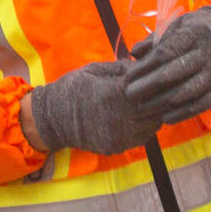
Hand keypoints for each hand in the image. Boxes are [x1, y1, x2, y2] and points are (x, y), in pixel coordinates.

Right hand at [29, 59, 162, 154]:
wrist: (52, 119)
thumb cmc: (72, 88)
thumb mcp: (94, 70)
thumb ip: (121, 68)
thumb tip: (145, 64)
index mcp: (112, 94)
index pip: (149, 87)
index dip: (155, 81)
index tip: (156, 75)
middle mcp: (119, 117)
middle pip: (155, 108)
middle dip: (158, 98)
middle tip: (157, 89)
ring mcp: (119, 135)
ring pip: (152, 125)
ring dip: (154, 114)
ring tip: (147, 104)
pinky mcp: (117, 147)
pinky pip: (142, 138)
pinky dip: (145, 127)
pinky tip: (138, 117)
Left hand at [123, 6, 210, 123]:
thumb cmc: (191, 35)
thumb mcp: (173, 29)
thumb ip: (153, 42)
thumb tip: (134, 53)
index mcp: (193, 34)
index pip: (165, 52)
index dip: (144, 67)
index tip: (127, 78)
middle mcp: (208, 53)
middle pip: (173, 72)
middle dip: (147, 86)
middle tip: (128, 95)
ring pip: (185, 92)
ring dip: (160, 102)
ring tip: (141, 108)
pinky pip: (199, 106)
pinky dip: (180, 113)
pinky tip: (163, 117)